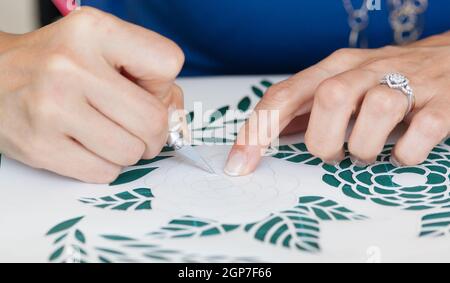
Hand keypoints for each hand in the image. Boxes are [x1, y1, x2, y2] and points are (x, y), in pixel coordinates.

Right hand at [0, 7, 184, 182]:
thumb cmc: (57, 63)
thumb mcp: (102, 47)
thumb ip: (148, 74)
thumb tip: (175, 115)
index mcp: (94, 31)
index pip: (168, 62)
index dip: (163, 84)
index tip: (145, 89)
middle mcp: (71, 66)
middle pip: (153, 120)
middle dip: (155, 132)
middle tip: (138, 128)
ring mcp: (52, 108)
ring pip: (131, 152)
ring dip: (130, 151)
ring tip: (110, 135)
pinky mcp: (39, 145)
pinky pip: (105, 173)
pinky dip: (107, 166)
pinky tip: (89, 147)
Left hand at [225, 31, 449, 175]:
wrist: (449, 59)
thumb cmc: (385, 80)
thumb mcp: (342, 85)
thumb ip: (307, 107)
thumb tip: (267, 135)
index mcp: (334, 67)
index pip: (285, 95)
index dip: (258, 130)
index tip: (240, 165)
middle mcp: (366, 69)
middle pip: (329, 99)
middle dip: (323, 140)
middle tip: (332, 153)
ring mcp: (407, 82)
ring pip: (377, 111)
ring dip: (364, 147)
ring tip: (367, 152)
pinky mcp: (442, 101)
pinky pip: (421, 131)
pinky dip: (406, 153)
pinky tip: (402, 152)